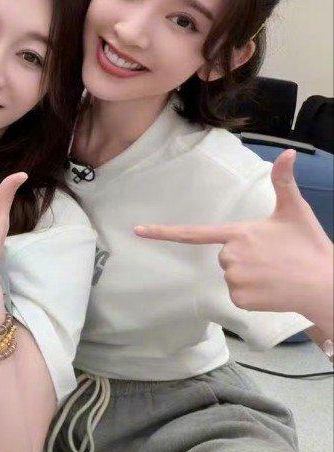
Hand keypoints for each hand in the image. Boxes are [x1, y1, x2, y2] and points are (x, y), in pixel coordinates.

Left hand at [135, 150, 333, 325]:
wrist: (324, 285)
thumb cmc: (309, 246)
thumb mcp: (295, 210)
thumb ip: (284, 180)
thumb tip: (289, 151)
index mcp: (239, 233)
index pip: (194, 233)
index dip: (163, 232)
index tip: (138, 231)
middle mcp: (231, 256)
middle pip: (225, 256)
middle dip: (244, 256)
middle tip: (272, 257)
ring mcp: (234, 279)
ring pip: (231, 276)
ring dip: (249, 275)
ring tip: (274, 272)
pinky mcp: (240, 300)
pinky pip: (238, 295)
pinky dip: (253, 294)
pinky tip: (272, 289)